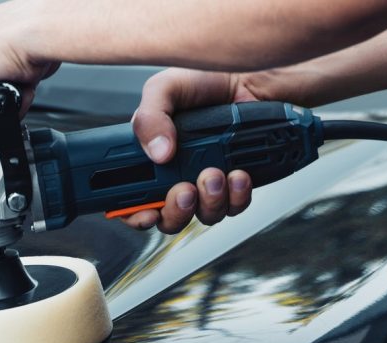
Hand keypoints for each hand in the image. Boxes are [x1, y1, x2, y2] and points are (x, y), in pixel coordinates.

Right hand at [122, 69, 258, 233]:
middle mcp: (178, 177)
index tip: (148, 213)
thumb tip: (157, 153)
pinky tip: (238, 174)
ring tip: (216, 173)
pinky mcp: (235, 186)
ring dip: (210, 201)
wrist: (251, 79)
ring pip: (204, 216)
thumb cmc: (207, 80)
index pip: (135, 202)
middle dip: (177, 211)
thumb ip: (150, 117)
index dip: (137, 215)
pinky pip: (234, 207)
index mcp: (153, 159)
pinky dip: (237, 195)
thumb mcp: (166, 88)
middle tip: (185, 190)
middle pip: (170, 219)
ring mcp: (207, 186)